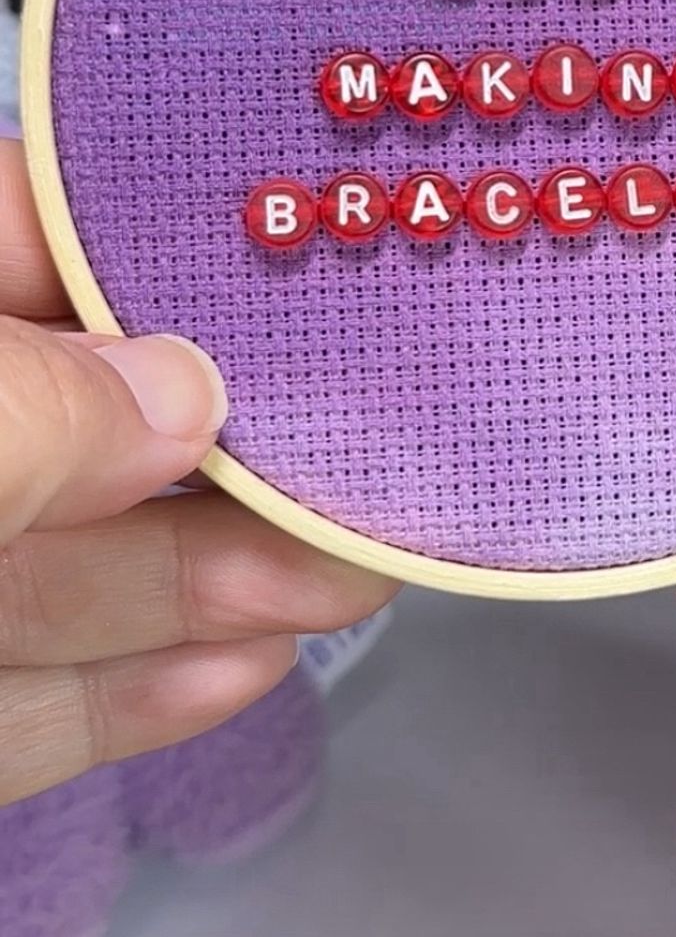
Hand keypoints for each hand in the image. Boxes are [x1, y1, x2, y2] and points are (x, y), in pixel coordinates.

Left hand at [0, 139, 394, 806]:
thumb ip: (30, 409)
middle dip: (235, 452)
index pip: (41, 235)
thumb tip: (181, 390)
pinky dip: (129, 692)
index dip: (175, 239)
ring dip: (215, 577)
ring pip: (71, 566)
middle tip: (379, 466)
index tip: (329, 249)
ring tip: (348, 581)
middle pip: (87, 422)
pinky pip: (28, 700)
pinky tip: (242, 669)